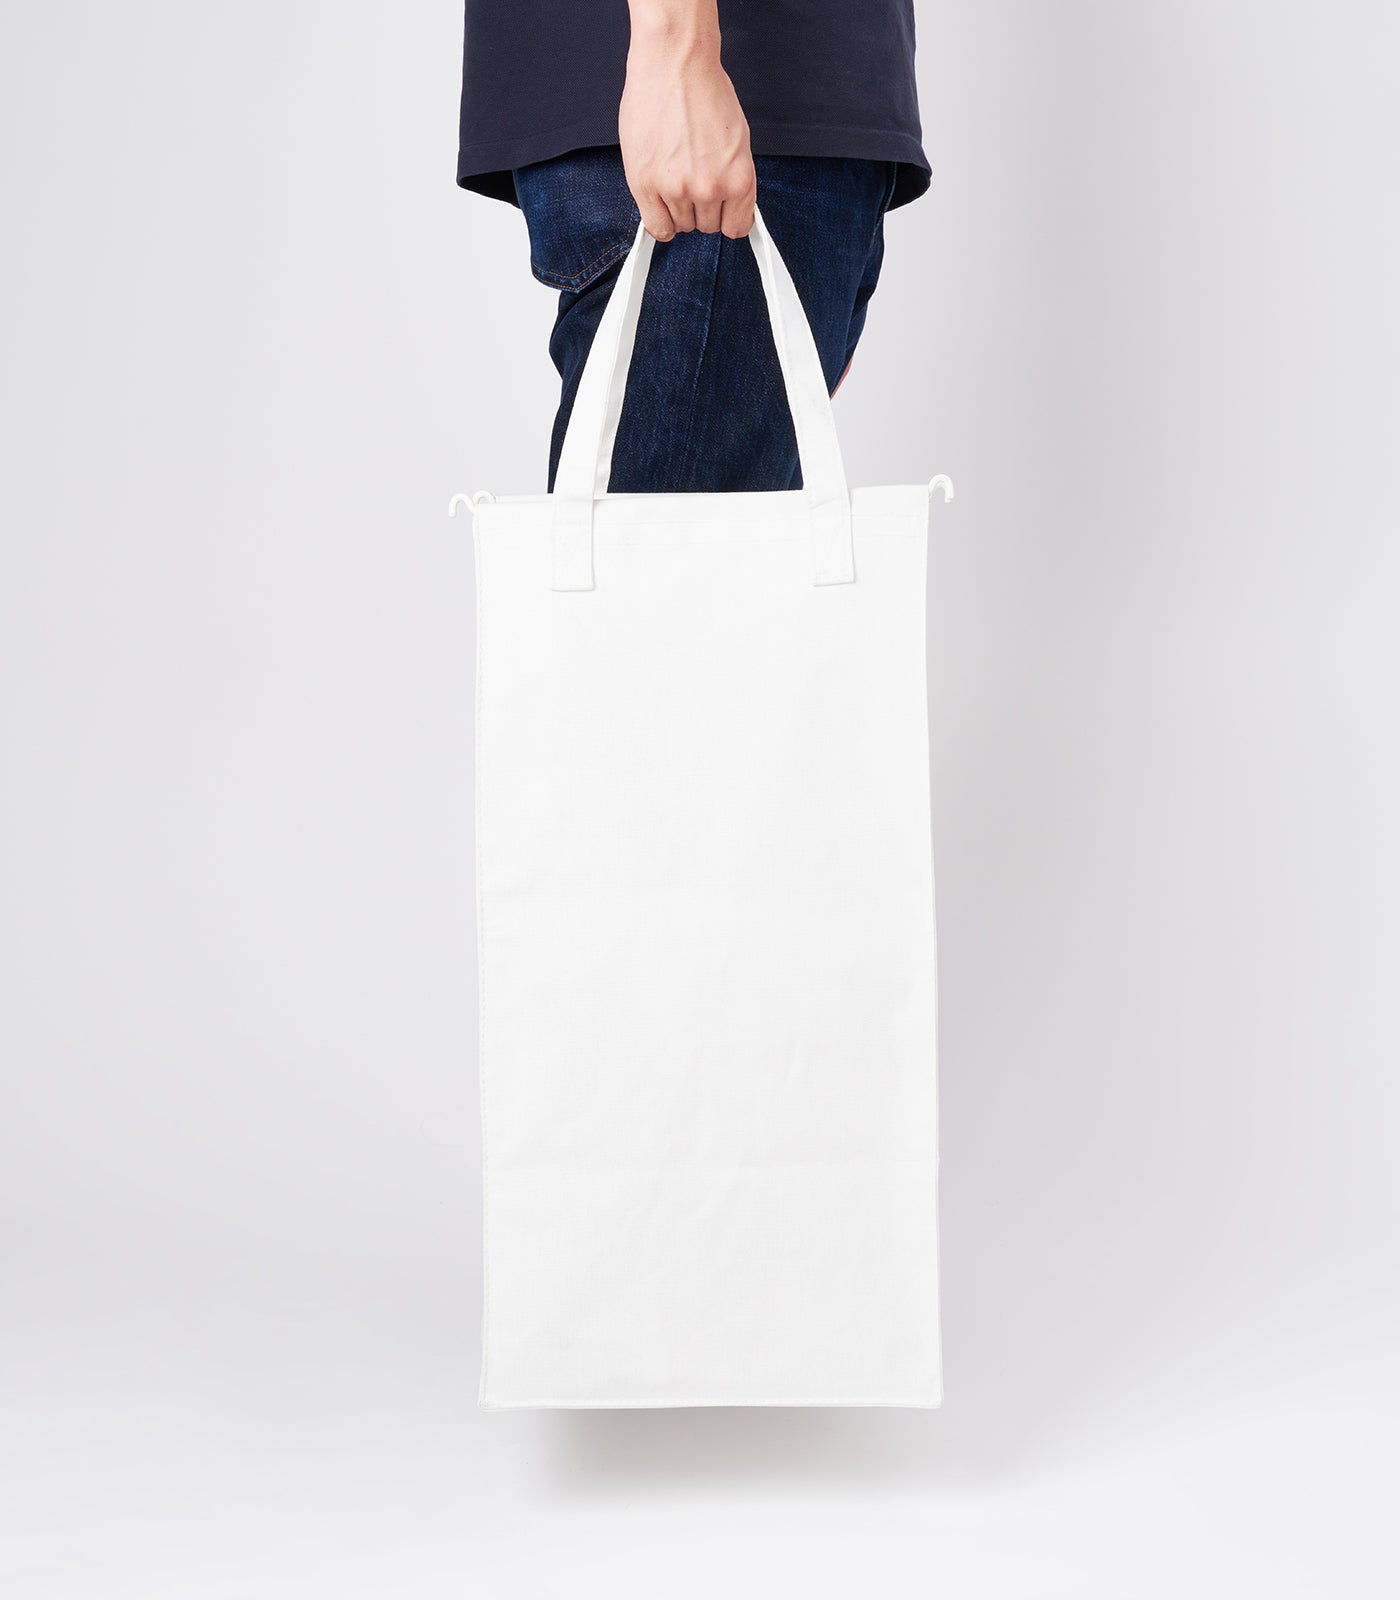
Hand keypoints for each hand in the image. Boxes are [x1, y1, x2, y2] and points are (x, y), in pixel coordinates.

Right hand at [620, 1, 756, 240]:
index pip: (736, 227)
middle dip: (701, 208)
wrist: (674, 63)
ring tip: (673, 173)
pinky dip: (659, 221)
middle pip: (707, 227)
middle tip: (692, 177)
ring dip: (677, 208)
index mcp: (739, 179)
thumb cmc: (705, 92)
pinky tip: (659, 202)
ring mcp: (676, 188)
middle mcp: (710, 188)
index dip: (726, 216)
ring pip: (681, 226)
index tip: (719, 209)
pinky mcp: (646, 184)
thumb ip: (733, 180)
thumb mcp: (737, 141)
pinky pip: (657, 227)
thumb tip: (731, 208)